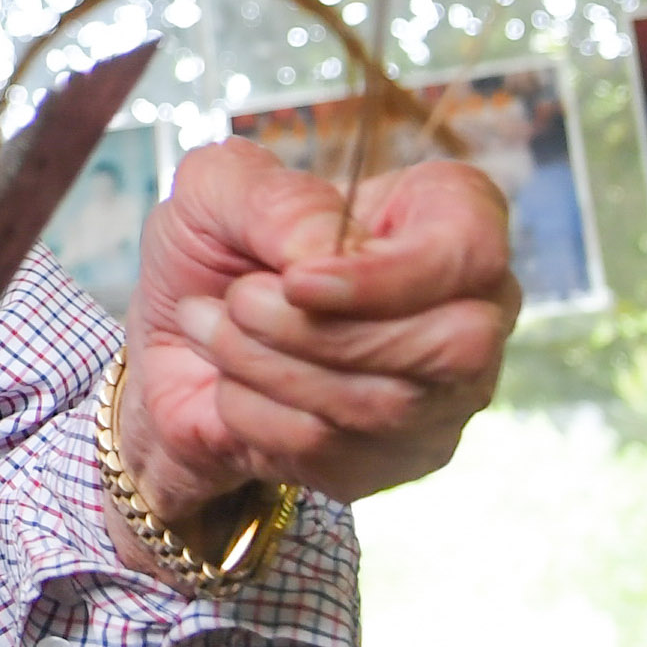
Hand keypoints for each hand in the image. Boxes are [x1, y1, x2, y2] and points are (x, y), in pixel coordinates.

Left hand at [119, 142, 516, 559]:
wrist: (175, 345)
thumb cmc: (214, 251)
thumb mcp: (218, 190)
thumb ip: (275, 198)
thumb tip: (325, 247)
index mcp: (445, 213)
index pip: (471, 250)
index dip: (389, 277)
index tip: (297, 281)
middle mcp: (471, 304)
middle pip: (452, 343)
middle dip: (317, 332)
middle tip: (238, 302)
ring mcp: (447, 390)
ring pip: (390, 405)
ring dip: (272, 369)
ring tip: (216, 331)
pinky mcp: (403, 455)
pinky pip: (343, 455)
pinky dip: (261, 418)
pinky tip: (231, 384)